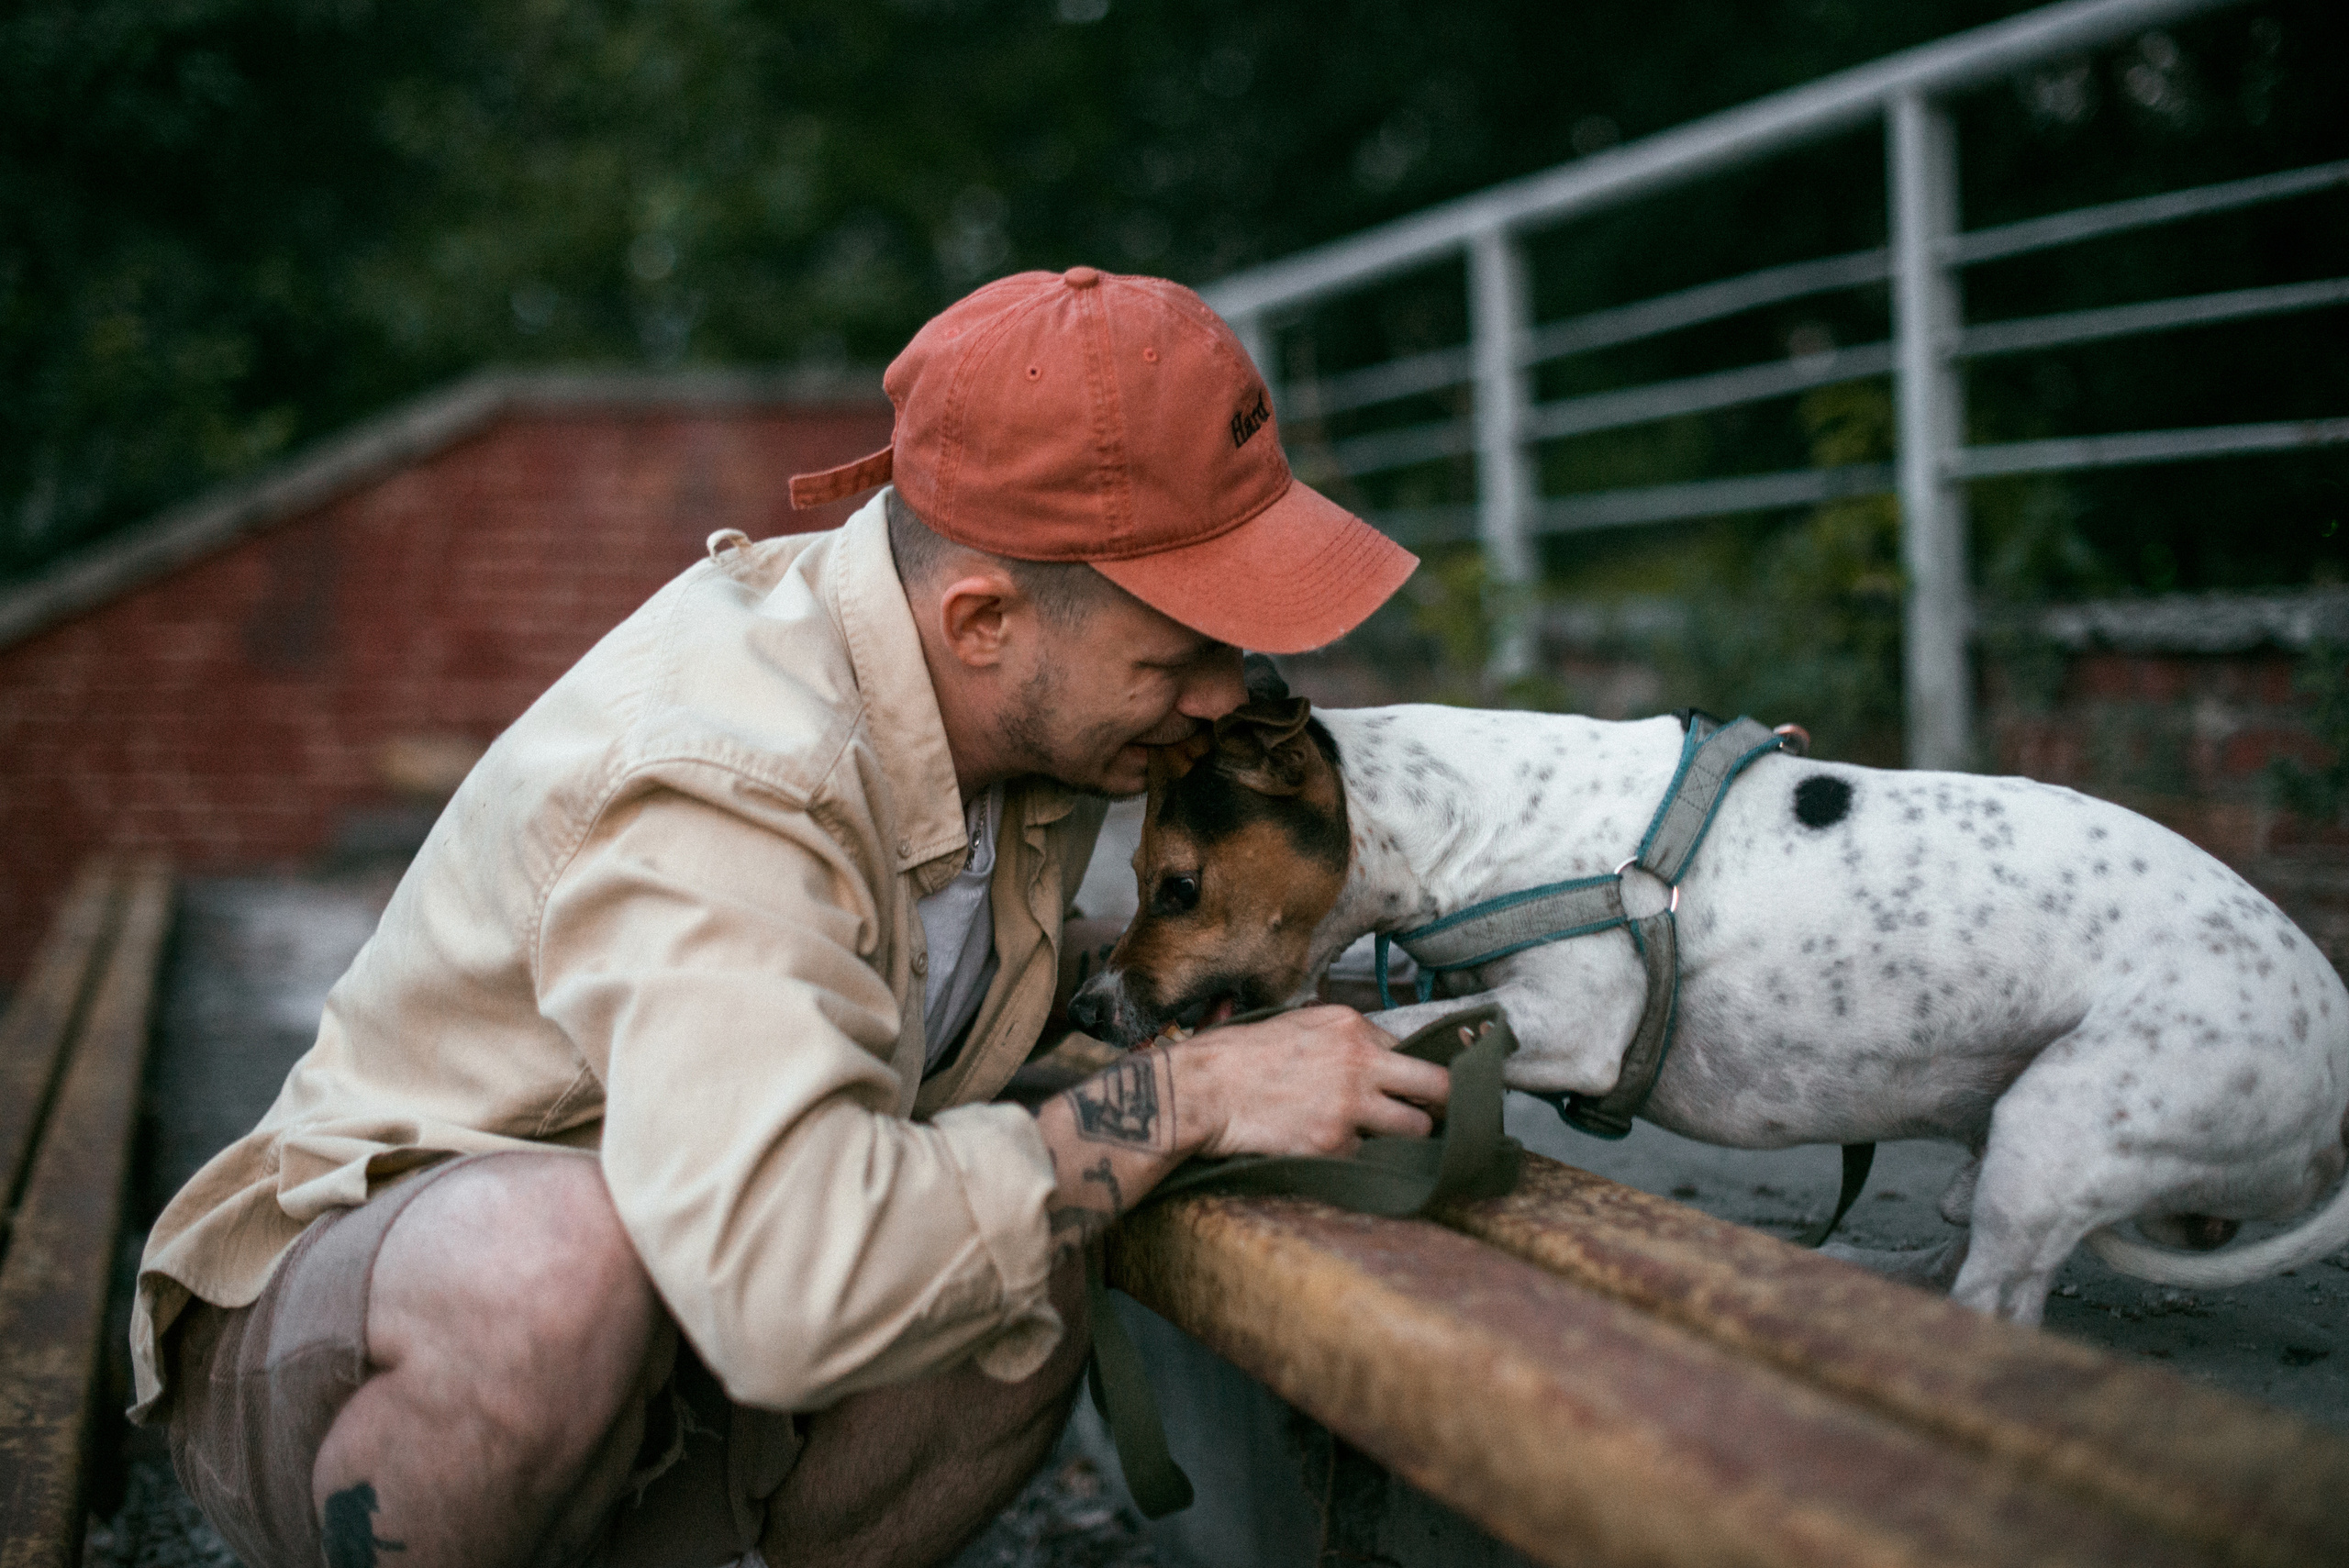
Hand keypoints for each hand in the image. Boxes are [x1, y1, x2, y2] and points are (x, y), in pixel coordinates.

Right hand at [1168, 1005, 1448, 1159]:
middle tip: (1443, 1118)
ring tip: (1387, 1141)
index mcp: (1350, 1025)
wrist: (1202, 1091)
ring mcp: (1349, 1106)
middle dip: (1445, 1105)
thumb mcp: (1296, 1024)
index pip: (1413, 1050)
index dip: (1418, 1074)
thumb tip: (1375, 1054)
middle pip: (1439, 1087)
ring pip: (1416, 1129)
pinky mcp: (1333, 1145)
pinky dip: (1361, 1160)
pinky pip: (1370, 1158)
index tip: (1423, 1089)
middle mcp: (1359, 1062)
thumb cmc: (1238, 1057)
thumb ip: (1341, 1037)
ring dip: (1406, 1138)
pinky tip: (1341, 1153)